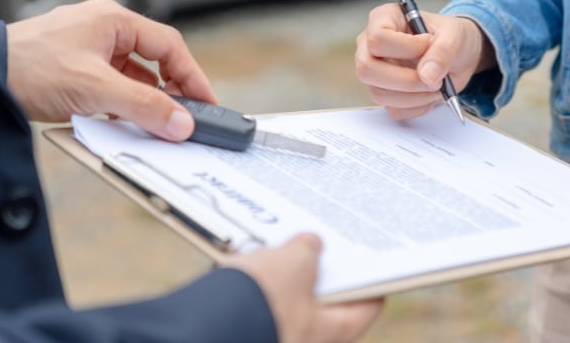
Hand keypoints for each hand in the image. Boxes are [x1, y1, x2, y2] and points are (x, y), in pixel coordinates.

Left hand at [6, 0, 216, 140]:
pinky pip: (111, 85)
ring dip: (144, 100)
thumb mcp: (96, 90)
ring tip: (152, 124)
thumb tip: (182, 122)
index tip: (206, 102)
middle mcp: (104, 28)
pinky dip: (121, 103)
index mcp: (114, 20)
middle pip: (154, 60)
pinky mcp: (74, 67)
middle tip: (182, 117)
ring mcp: (88, 48)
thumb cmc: (29, 68)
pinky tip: (120, 121)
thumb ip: (144, 106)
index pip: (169, 46)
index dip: (192, 75)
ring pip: (132, 75)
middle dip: (170, 90)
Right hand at [221, 234, 382, 342]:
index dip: (371, 276)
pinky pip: (254, 305)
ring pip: (284, 300)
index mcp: (333, 333)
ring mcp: (274, 337)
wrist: (198, 332)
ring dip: (279, 272)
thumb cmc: (260, 304)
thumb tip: (310, 244)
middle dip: (316, 266)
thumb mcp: (293, 263)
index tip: (370, 254)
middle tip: (317, 237)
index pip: (367, 304)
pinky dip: (252, 283)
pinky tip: (243, 260)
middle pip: (322, 298)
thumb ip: (308, 249)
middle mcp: (306, 342)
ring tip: (273, 242)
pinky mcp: (243, 332)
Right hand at [354, 3, 492, 119]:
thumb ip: (443, 51)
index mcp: (382, 19)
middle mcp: (370, 46)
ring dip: (416, 96)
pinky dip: (418, 106)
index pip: (378, 38)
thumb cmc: (450, 37)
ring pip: (379, 94)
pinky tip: (430, 94)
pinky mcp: (383, 93)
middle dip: (407, 80)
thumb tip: (426, 75)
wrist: (458, 56)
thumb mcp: (454, 35)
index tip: (429, 45)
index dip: (406, 48)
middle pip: (367, 69)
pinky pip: (394, 109)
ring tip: (438, 85)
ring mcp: (374, 72)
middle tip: (435, 79)